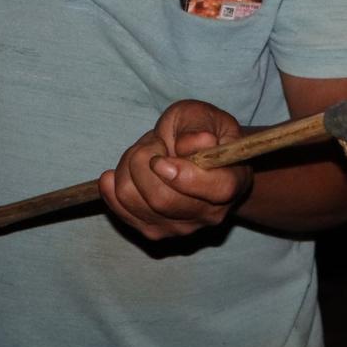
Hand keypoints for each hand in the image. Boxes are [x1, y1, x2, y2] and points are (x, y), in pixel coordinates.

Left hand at [99, 99, 252, 240]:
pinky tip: (121, 172)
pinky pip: (120, 211)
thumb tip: (194, 143)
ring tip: (142, 154)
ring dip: (128, 169)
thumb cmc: (201, 130)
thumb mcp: (204, 115)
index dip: (184, 175)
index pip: (216, 190)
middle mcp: (210, 213)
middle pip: (163, 199)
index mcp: (234, 181)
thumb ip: (199, 126)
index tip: (161, 158)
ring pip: (136, 202)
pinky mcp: (154, 231)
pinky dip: (112, 187)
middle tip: (151, 144)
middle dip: (143, 163)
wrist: (193, 155)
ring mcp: (181, 227)